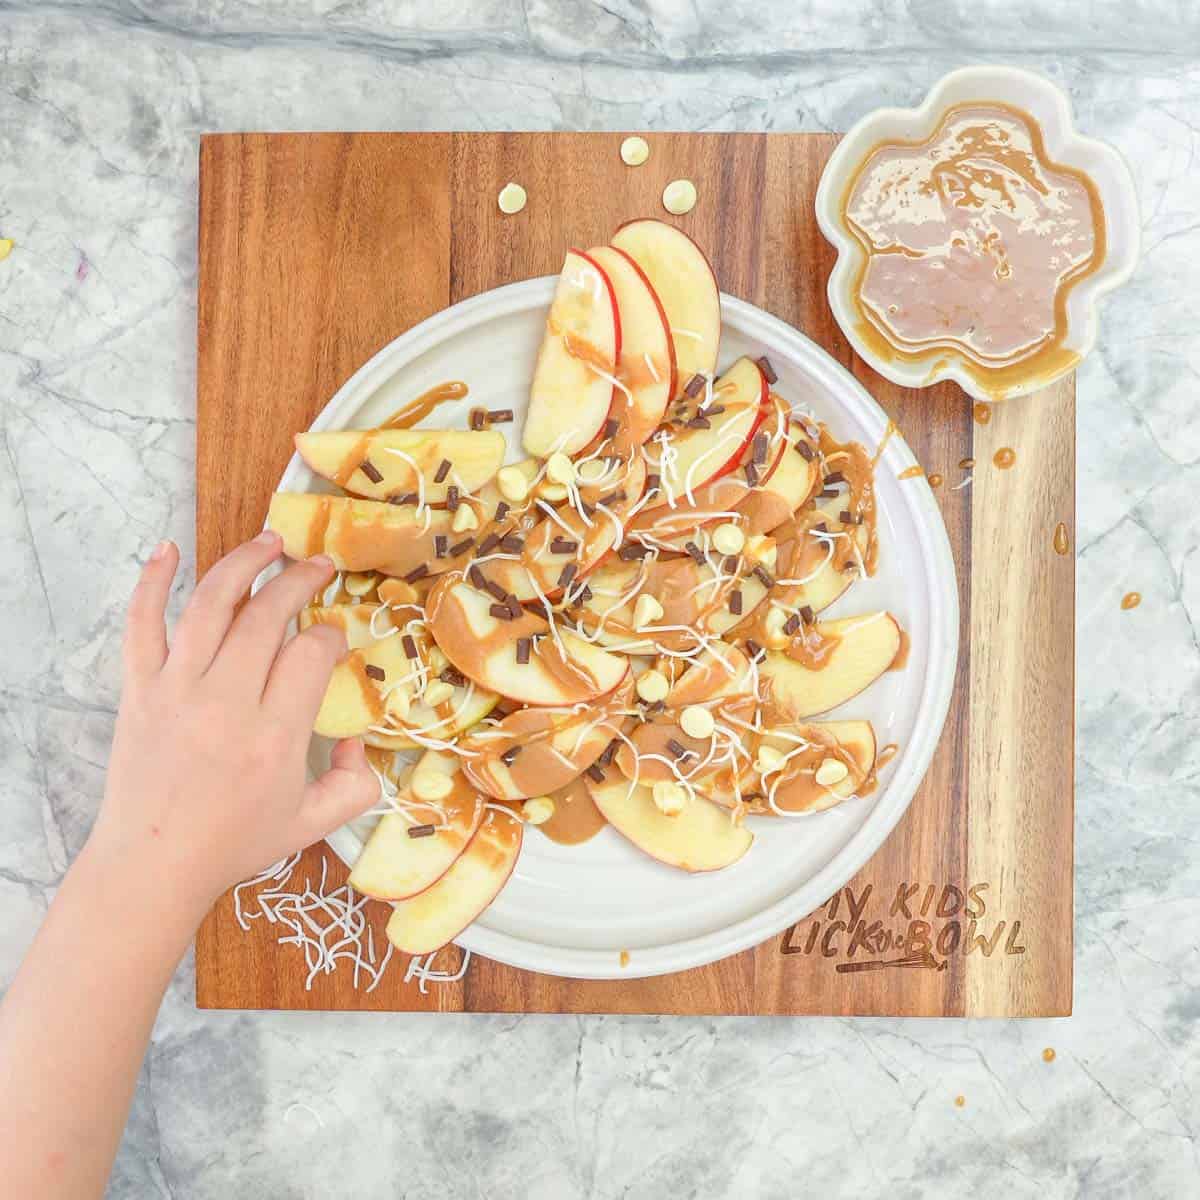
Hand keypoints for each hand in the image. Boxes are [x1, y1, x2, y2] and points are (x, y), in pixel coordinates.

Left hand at [87, 531, 377, 913]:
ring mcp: (176, 690)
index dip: (330, 634)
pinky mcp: (139, 689)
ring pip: (211, 605)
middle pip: (267, 615)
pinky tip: (166, 549)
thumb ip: (356, 786)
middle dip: (300, 581)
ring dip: (244, 563)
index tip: (334, 638)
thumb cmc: (234, 844)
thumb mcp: (313, 824)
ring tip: (270, 542)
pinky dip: (152, 582)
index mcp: (274, 736)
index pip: (310, 653)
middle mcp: (225, 703)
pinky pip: (142, 624)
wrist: (152, 865)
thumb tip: (359, 744)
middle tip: (319, 567)